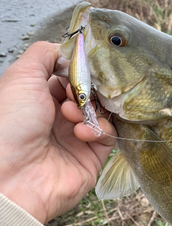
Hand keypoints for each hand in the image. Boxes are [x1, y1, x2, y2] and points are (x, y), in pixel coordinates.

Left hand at [0, 41, 116, 223]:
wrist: (12, 177)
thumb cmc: (9, 125)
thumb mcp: (21, 76)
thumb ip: (44, 54)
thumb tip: (67, 48)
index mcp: (39, 100)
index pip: (68, 78)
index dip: (76, 71)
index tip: (78, 68)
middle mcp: (57, 119)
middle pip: (87, 94)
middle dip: (85, 89)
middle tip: (74, 92)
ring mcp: (75, 139)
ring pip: (100, 112)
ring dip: (89, 108)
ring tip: (71, 114)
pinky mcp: (91, 158)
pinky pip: (107, 135)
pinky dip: (98, 129)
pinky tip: (81, 133)